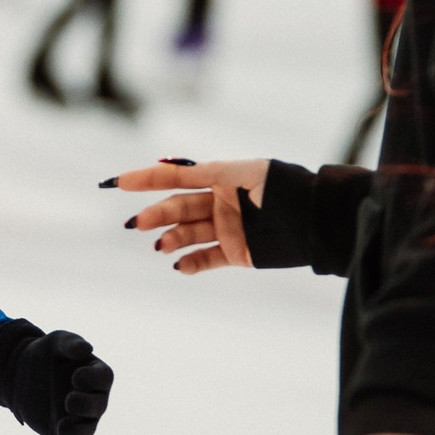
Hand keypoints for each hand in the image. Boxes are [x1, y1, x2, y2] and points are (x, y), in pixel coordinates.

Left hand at [0, 319, 113, 434]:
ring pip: (87, 430)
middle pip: (98, 406)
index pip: (104, 378)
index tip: (75, 377)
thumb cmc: (47, 353)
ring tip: (61, 427)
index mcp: (95, 374)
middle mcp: (92, 399)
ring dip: (78, 432)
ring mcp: (79, 418)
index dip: (93, 380)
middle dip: (85, 406)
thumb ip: (72, 344)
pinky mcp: (62, 434)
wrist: (21, 372)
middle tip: (68, 400)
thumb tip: (87, 349)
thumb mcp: (57, 341)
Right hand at [101, 158, 273, 271]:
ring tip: (162, 245)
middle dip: (157, 214)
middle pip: (179, 207)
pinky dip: (191, 263)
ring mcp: (227, 228)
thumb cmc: (284, 186)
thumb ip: (210, 173)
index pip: (176, 177)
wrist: (316, 217)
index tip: (118, 182)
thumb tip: (174, 170)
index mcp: (220, 178)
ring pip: (189, 233)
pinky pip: (207, 258)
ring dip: (172, 238)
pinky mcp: (237, 252)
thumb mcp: (244, 173)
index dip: (146, 178)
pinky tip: (177, 265)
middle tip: (138, 224)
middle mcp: (219, 202)